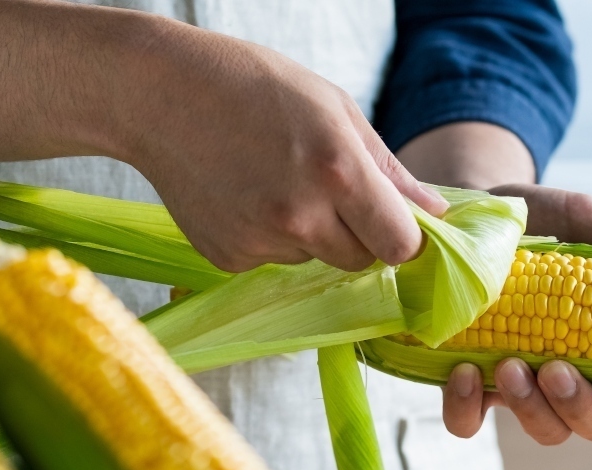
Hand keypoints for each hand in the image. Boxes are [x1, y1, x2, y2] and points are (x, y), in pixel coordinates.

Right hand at [0, 0, 447, 272]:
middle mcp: (301, 215)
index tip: (397, 224)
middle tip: (328, 188)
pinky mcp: (228, 258)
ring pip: (316, 260)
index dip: (406, 238)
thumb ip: (389, 170)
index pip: (401, 245)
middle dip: (360, 234)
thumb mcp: (335, 108)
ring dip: (313, 233)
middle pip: (362, 259)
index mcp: (338, 172)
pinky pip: (274, 262)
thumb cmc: (252, 86)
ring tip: (276, 179)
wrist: (156, 93)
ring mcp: (260, 241)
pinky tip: (246, 194)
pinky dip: (270, 237)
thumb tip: (436, 215)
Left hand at [397, 122, 591, 443]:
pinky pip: (468, 421)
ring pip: (542, 429)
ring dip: (529, 408)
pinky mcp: (469, 382)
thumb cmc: (537, 218)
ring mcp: (520, 382)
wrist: (467, 210)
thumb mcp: (580, 219)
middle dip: (577, 407)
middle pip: (591, 424)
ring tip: (509, 365)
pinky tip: (463, 373)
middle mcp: (569, 373)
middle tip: (555, 370)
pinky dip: (466, 409)